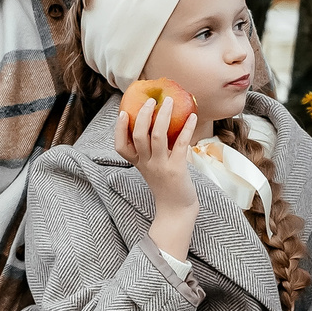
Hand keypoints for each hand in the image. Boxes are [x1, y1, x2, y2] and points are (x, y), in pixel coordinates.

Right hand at [115, 92, 199, 259]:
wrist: (176, 209)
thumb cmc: (166, 185)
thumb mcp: (152, 168)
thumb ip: (152, 150)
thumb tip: (161, 122)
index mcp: (138, 163)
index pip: (120, 146)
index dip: (119, 129)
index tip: (122, 113)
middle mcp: (146, 164)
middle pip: (138, 136)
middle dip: (143, 115)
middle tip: (151, 100)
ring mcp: (161, 166)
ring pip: (158, 136)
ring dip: (164, 116)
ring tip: (170, 101)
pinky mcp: (177, 169)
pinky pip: (181, 144)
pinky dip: (187, 128)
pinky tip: (193, 117)